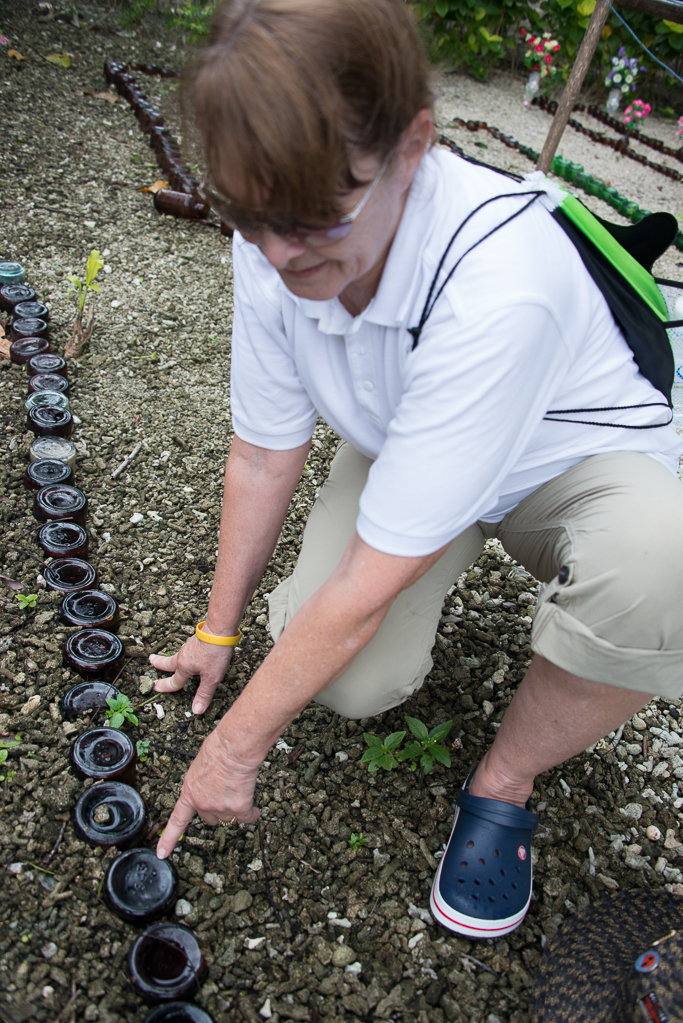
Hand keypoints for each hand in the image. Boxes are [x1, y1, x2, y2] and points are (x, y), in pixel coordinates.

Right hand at [149, 634, 233, 713]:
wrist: (219, 630)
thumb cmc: (215, 653)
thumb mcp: (211, 678)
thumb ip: (204, 694)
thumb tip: (196, 711)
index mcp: (184, 667)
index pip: (174, 682)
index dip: (165, 687)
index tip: (155, 688)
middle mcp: (183, 656)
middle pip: (168, 662)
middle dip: (159, 663)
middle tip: (151, 661)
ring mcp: (189, 647)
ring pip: (177, 655)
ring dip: (172, 658)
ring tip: (170, 659)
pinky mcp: (196, 639)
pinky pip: (187, 649)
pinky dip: (184, 652)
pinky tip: (190, 651)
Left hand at [156, 727, 260, 858]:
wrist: (234, 747)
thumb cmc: (218, 748)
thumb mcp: (200, 766)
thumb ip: (202, 783)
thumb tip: (211, 785)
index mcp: (189, 792)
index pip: (176, 820)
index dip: (169, 838)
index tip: (162, 853)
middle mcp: (203, 804)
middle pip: (209, 818)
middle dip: (216, 809)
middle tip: (225, 791)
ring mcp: (220, 808)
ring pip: (229, 816)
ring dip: (235, 806)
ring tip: (239, 787)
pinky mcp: (238, 808)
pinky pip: (246, 818)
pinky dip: (251, 814)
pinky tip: (254, 808)